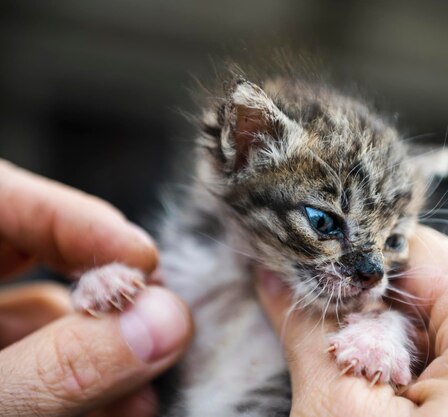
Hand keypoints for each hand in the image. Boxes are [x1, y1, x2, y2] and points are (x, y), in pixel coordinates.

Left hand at [0, 160, 192, 416]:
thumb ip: (61, 365)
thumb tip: (165, 322)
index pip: (3, 197)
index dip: (82, 220)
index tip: (146, 258)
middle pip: (41, 249)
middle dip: (109, 289)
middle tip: (160, 314)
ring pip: (47, 309)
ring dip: (107, 346)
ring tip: (150, 382)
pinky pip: (40, 353)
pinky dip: (83, 375)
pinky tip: (124, 402)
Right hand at [256, 226, 447, 415]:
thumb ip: (312, 327)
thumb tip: (276, 268)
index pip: (414, 251)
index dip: (348, 267)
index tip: (298, 282)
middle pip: (439, 299)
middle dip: (375, 325)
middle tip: (336, 364)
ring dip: (404, 364)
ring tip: (373, 402)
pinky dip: (437, 392)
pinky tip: (405, 414)